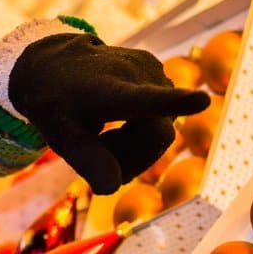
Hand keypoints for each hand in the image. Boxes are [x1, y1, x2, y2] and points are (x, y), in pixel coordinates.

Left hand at [6, 32, 209, 194]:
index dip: (174, 104)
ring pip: (162, 130)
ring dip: (134, 145)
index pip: (145, 100)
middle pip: (158, 137)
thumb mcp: (59, 135)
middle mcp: (136, 73)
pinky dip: (139, 129)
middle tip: (97, 155)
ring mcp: (152, 69)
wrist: (52, 65)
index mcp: (111, 90)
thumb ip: (86, 160)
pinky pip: (160, 117)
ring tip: (101, 133)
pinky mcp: (158, 71)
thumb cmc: (55, 104)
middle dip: (132, 157)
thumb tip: (112, 188)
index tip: (201, 101)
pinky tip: (115, 120)